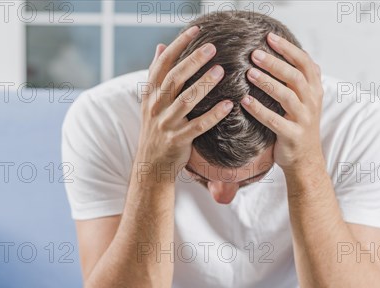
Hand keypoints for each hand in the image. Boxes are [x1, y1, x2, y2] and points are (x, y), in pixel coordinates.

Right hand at [136, 26, 233, 174]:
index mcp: (150, 94)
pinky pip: (197, 126)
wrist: (151, 165)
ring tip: (221, 71)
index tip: (195, 30)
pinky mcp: (177, 140)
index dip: (178, 45)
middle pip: (174, 78)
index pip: (162, 64)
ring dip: (204, 85)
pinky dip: (213, 115)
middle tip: (212, 47)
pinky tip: (228, 105)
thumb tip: (160, 47)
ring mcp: (166, 124)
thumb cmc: (156, 129)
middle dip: (192, 61)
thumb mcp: (151, 101)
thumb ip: (156, 75)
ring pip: (185, 101)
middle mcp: (156, 107)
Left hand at [240, 32, 324, 172]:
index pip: (304, 62)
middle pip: (295, 76)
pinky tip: (245, 102)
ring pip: (287, 96)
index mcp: (314, 90)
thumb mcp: (306, 100)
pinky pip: (275, 121)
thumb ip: (302, 78)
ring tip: (249, 73)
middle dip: (275, 63)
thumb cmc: (299, 125)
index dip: (288, 48)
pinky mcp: (292, 136)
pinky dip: (260, 110)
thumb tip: (294, 51)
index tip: (270, 37)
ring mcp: (303, 119)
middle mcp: (311, 102)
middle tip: (254, 54)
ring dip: (267, 83)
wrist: (306, 160)